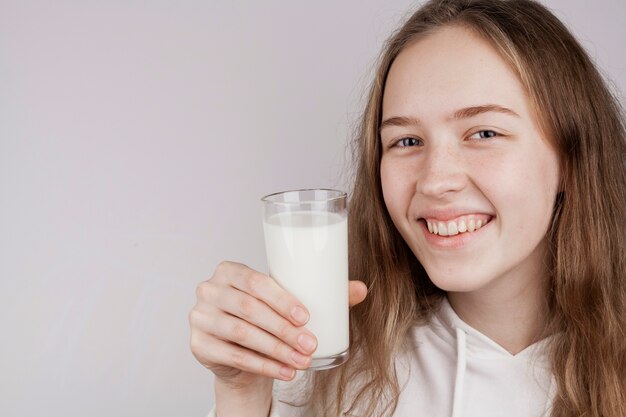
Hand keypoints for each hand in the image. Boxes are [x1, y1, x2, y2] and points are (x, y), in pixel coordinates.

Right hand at [189, 261, 367, 395]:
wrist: (240, 348)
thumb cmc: (265, 316)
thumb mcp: (287, 302)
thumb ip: (321, 293)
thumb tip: (362, 288)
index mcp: (230, 270)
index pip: (255, 281)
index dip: (281, 299)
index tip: (306, 317)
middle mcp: (209, 290)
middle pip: (249, 309)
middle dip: (283, 330)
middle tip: (310, 345)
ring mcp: (200, 317)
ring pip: (241, 334)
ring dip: (276, 350)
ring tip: (302, 361)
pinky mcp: (198, 345)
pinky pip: (233, 356)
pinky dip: (262, 366)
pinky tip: (284, 372)